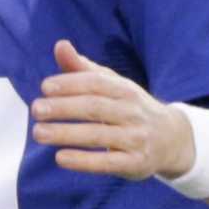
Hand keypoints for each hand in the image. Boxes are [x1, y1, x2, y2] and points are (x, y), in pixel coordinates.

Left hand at [32, 39, 193, 179]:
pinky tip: (60, 158)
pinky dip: (83, 161)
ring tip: (39, 133)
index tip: (45, 87)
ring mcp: (136, 138)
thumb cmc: (130, 108)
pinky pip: (107, 162)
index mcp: (125, 90)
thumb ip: (83, 69)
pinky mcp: (135, 163)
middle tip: (36, 110)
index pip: (96, 83)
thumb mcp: (112, 86)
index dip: (70, 83)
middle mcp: (132, 112)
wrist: (172, 139)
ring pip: (98, 134)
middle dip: (63, 108)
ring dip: (66, 134)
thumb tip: (60, 45)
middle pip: (95, 107)